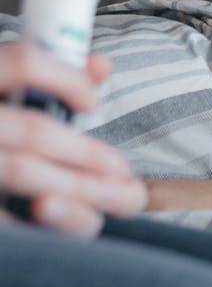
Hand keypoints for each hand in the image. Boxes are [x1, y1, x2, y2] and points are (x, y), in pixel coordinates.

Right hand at [0, 42, 147, 236]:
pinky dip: (43, 224)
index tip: (93, 102)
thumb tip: (100, 66)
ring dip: (80, 188)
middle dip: (89, 154)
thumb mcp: (3, 95)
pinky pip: (5, 219)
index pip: (22, 62)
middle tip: (125, 172)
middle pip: (31, 129)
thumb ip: (48, 79)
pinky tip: (74, 222)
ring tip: (121, 197)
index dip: (66, 79)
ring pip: (19, 170)